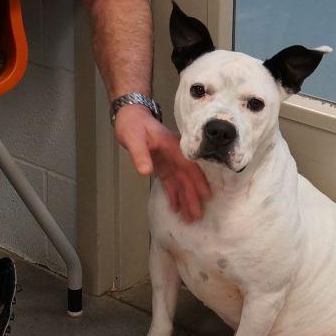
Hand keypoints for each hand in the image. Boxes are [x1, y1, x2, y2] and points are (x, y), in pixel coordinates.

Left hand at [114, 104, 209, 222]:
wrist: (130, 117)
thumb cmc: (133, 125)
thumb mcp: (133, 138)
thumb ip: (139, 154)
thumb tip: (145, 171)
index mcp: (174, 146)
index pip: (189, 165)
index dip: (197, 180)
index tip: (205, 195)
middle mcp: (176, 155)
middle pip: (187, 178)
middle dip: (194, 196)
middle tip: (199, 215)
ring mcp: (170, 162)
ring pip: (181, 183)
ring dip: (186, 200)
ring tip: (191, 218)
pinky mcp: (163, 168)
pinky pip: (171, 184)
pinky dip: (174, 196)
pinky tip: (177, 209)